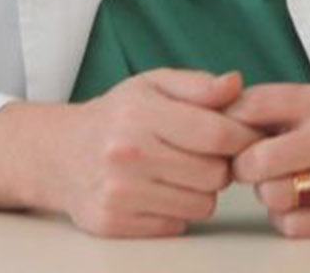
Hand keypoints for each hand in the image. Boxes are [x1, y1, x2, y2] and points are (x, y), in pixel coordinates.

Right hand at [0, 68, 262, 237]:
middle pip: (215, 174)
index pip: (217, 134)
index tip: (249, 136)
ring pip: (201, 204)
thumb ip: (198, 85)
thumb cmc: (117, 115)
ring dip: (201, 191)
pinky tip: (159, 191)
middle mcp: (127, 153)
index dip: (244, 137)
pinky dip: (176, 211)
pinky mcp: (113, 222)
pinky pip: (176, 225)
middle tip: (205, 154)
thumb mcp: (153, 85)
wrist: (60, 153)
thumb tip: (236, 84)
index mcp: (141, 112)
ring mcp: (118, 192)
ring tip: (180, 171)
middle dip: (221, 164)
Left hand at [227, 84, 309, 236]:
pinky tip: (298, 205)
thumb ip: (276, 106)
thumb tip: (221, 117)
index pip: (256, 105)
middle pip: (257, 159)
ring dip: (266, 194)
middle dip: (243, 166)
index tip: (227, 132)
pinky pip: (294, 226)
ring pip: (273, 196)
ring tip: (279, 184)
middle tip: (250, 166)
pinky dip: (286, 218)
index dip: (229, 121)